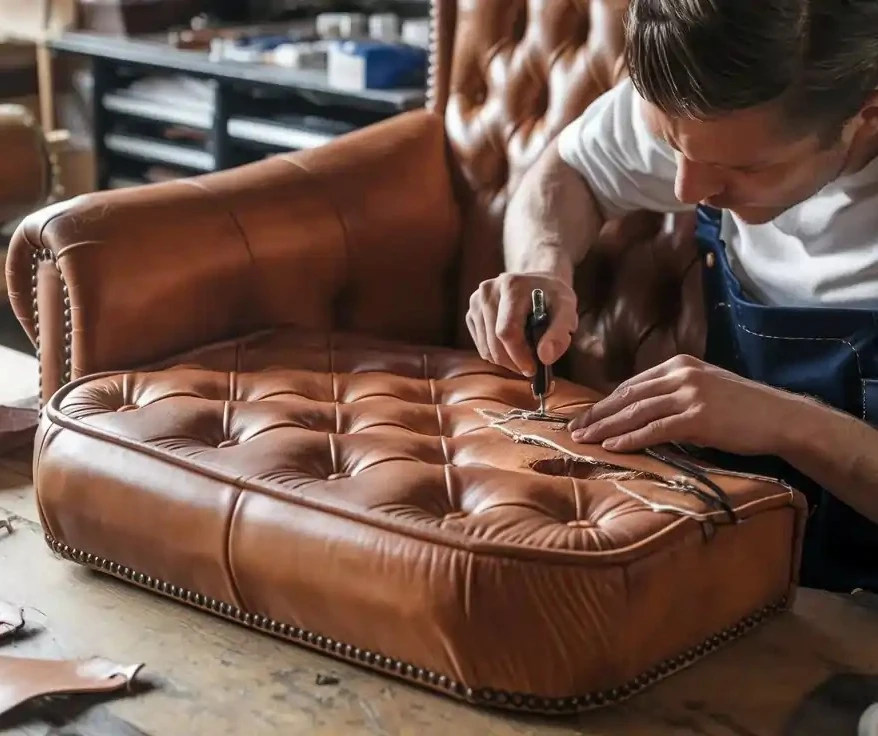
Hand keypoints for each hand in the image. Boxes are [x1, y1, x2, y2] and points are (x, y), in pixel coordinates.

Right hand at [466, 272, 577, 375]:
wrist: (538, 281)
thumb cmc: (553, 296)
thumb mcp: (567, 309)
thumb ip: (560, 333)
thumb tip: (545, 358)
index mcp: (512, 286)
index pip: (507, 331)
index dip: (518, 356)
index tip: (532, 369)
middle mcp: (488, 291)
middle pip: (494, 343)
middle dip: (513, 362)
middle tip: (530, 367)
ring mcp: (476, 302)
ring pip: (486, 349)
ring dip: (506, 360)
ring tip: (525, 353)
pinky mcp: (471, 312)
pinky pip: (481, 346)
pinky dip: (497, 353)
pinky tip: (512, 344)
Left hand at [567, 354, 811, 454]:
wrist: (780, 417)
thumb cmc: (743, 408)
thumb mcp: (704, 388)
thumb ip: (673, 393)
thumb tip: (639, 410)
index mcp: (679, 364)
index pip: (631, 385)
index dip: (604, 402)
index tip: (585, 416)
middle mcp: (680, 375)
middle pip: (627, 396)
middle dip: (597, 414)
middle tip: (574, 430)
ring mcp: (689, 394)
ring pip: (636, 412)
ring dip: (606, 427)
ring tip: (584, 440)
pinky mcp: (698, 417)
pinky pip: (655, 429)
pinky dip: (630, 439)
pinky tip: (612, 446)